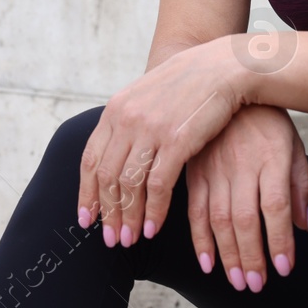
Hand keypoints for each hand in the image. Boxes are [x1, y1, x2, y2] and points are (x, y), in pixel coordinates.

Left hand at [76, 38, 246, 248]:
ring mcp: (151, 129)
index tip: (87, 219)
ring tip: (130, 241)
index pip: (90, 159)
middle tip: (110, 240)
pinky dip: (153, 211)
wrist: (221, 67)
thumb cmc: (187, 86)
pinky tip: (153, 228)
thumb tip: (115, 155)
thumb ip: (128, 123)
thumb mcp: (147, 97)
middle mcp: (127, 119)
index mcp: (115, 110)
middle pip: (107, 177)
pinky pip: (158, 185)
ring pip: (129, 185)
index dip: (86, 193)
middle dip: (107, 213)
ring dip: (128, 218)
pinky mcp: (177, 140)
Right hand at [186, 103, 307, 292]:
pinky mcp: (194, 171)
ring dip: (227, 255)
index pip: (274, 205)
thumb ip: (301, 183)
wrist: (224, 82)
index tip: (283, 267)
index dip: (278, 239)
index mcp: (270, 156)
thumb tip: (305, 224)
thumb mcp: (291, 142)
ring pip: (218, 219)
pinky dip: (200, 239)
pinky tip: (208, 262)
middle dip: (251, 256)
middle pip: (244, 218)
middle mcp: (240, 164)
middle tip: (257, 285)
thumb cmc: (265, 119)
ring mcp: (214, 168)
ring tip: (239, 281)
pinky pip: (194, 210)